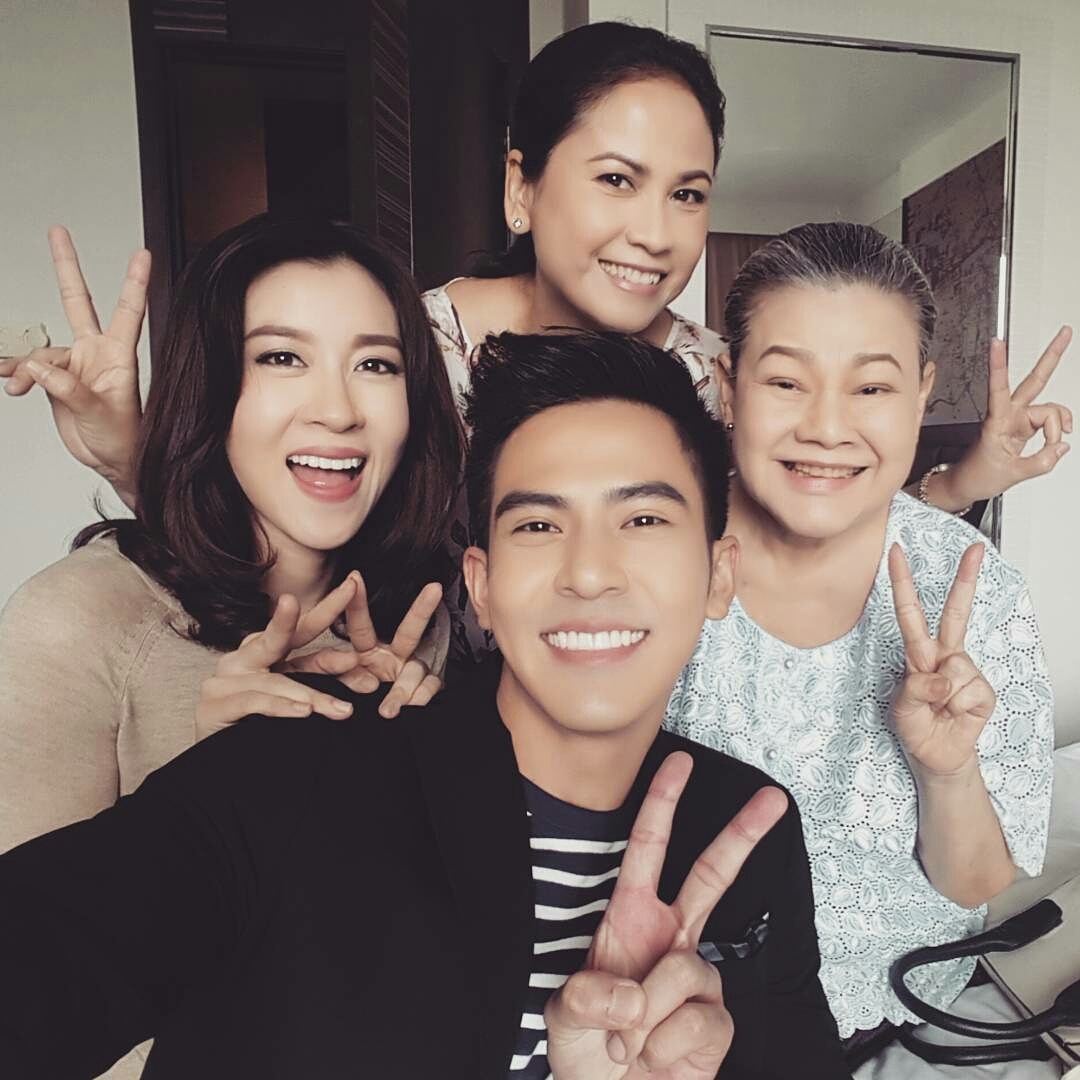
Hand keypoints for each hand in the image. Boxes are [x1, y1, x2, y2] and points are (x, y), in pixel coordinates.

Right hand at [0, 226, 146, 500]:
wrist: (113, 461)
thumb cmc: (124, 438)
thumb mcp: (100, 413)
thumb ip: (69, 389)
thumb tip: (38, 369)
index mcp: (119, 355)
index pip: (129, 311)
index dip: (135, 282)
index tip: (144, 253)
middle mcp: (96, 352)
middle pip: (77, 301)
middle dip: (66, 265)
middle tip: (58, 230)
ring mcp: (75, 364)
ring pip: (39, 350)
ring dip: (24, 367)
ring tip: (16, 387)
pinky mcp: (56, 380)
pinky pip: (28, 368)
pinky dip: (16, 374)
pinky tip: (10, 383)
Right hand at [196, 575, 446, 737]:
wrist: (217, 772)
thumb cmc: (259, 733)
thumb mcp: (297, 703)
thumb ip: (322, 685)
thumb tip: (368, 680)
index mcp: (265, 655)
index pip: (302, 632)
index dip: (328, 609)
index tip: (354, 586)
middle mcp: (244, 659)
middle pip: (284, 636)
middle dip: (320, 613)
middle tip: (348, 591)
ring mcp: (225, 679)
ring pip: (277, 679)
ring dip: (313, 693)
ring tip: (343, 709)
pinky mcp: (215, 704)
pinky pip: (255, 701)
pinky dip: (282, 706)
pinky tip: (304, 711)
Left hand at [334, 574, 443, 717]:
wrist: (380, 727)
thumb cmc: (354, 701)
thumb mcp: (334, 685)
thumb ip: (333, 674)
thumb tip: (346, 672)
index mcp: (366, 651)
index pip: (360, 625)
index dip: (357, 603)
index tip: (354, 578)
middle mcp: (391, 657)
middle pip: (409, 631)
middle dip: (422, 608)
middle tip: (434, 588)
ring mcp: (410, 673)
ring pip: (416, 670)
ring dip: (402, 689)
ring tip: (388, 709)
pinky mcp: (426, 690)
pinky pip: (428, 689)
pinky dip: (418, 698)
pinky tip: (412, 706)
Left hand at [545, 752, 786, 1078]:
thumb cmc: (587, 1049)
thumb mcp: (566, 1013)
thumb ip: (589, 995)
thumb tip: (636, 990)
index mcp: (630, 919)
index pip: (648, 851)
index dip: (662, 805)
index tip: (678, 762)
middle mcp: (671, 938)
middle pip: (713, 875)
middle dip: (743, 834)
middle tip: (774, 798)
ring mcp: (698, 978)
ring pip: (683, 972)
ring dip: (645, 1016)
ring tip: (627, 1043)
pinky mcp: (717, 1021)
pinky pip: (697, 1021)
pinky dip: (664, 1046)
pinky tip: (653, 1058)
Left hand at [888, 543, 996, 777]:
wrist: (938, 755)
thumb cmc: (916, 727)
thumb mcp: (902, 709)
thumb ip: (915, 691)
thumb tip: (941, 678)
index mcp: (918, 652)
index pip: (909, 612)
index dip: (902, 582)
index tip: (895, 552)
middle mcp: (943, 656)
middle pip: (955, 613)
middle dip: (965, 579)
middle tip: (975, 549)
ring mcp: (965, 670)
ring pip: (953, 669)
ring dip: (941, 696)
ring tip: (938, 709)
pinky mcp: (982, 689)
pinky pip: (967, 690)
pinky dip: (957, 707)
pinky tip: (955, 713)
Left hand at [937, 329, 1072, 508]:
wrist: (968, 484)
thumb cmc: (978, 475)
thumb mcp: (1012, 473)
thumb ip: (1042, 461)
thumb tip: (1062, 446)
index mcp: (996, 421)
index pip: (998, 387)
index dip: (998, 364)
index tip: (996, 342)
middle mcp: (1008, 415)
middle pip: (1035, 381)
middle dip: (1051, 356)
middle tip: (1065, 332)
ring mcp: (1017, 419)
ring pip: (1049, 410)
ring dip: (1058, 425)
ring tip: (1053, 444)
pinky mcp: (1023, 426)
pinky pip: (1048, 421)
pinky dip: (1056, 430)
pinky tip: (1056, 439)